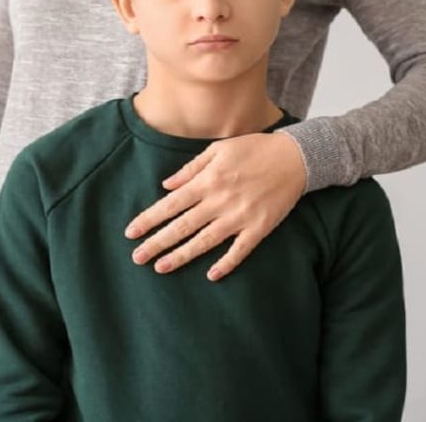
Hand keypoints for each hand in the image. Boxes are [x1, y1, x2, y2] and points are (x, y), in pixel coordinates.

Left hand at [125, 132, 305, 280]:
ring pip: (205, 241)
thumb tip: (166, 185)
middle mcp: (219, 201)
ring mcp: (240, 216)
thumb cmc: (253, 149)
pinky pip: (240, 250)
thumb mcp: (217, 150)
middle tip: (137, 257)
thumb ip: (190, 169)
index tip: (130, 232)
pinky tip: (211, 276)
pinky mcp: (260, 228)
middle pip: (182, 226)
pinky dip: (227, 263)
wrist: (295, 157)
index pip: (170, 205)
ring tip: (161, 267)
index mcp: (207, 181)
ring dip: (182, 256)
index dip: (149, 219)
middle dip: (157, 243)